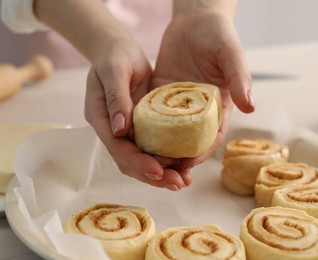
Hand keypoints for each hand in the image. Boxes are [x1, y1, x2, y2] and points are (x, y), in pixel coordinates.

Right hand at [85, 36, 190, 190]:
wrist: (119, 50)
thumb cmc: (115, 56)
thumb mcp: (115, 70)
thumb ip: (116, 98)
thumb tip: (120, 129)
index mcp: (100, 117)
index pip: (116, 146)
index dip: (136, 161)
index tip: (158, 171)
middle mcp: (111, 129)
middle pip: (128, 160)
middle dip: (152, 175)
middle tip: (178, 183)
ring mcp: (125, 130)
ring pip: (140, 159)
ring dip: (161, 173)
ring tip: (183, 181)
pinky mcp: (140, 127)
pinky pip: (151, 148)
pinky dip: (165, 159)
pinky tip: (183, 165)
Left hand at [151, 10, 254, 171]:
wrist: (195, 19)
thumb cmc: (218, 35)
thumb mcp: (231, 54)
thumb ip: (240, 77)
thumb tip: (250, 106)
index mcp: (218, 106)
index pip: (210, 137)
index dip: (200, 154)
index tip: (186, 165)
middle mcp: (197, 110)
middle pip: (187, 142)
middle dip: (177, 160)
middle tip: (163, 173)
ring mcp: (178, 104)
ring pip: (168, 134)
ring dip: (158, 150)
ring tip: (145, 163)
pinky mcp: (160, 95)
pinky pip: (151, 115)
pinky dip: (145, 129)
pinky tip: (133, 138)